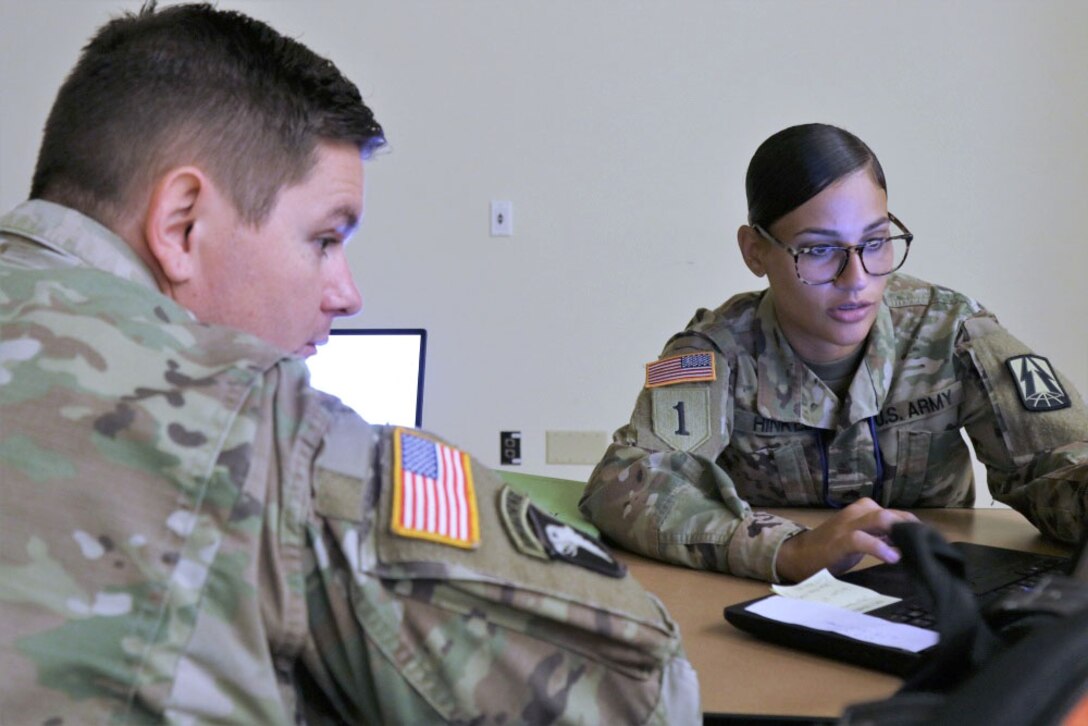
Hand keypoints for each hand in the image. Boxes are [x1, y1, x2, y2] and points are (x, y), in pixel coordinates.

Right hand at [774, 498, 918, 582]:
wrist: (798, 555)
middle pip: (891, 514)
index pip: (894, 513)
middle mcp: (857, 513)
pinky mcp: (839, 541)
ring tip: (913, 548)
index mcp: (862, 511)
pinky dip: (879, 548)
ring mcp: (847, 525)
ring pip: (879, 519)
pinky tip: (892, 558)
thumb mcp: (859, 539)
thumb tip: (907, 545)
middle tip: (926, 547)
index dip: (912, 526)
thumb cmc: (830, 549)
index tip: (927, 541)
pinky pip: (862, 539)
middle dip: (910, 529)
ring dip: (899, 532)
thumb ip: (880, 537)